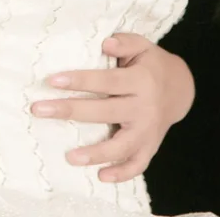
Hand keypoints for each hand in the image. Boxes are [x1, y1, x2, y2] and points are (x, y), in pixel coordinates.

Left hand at [29, 33, 194, 183]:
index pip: (106, 81)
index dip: (80, 80)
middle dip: (70, 111)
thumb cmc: (151, 64)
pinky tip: (101, 177)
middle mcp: (144, 107)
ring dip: (95, 154)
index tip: (52, 81)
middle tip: (39, 110)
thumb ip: (124, 42)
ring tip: (69, 157)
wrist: (180, 89)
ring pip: (121, 146)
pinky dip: (122, 174)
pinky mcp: (150, 146)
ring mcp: (148, 131)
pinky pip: (138, 165)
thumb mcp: (143, 46)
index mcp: (141, 81)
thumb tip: (105, 43)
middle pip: (105, 112)